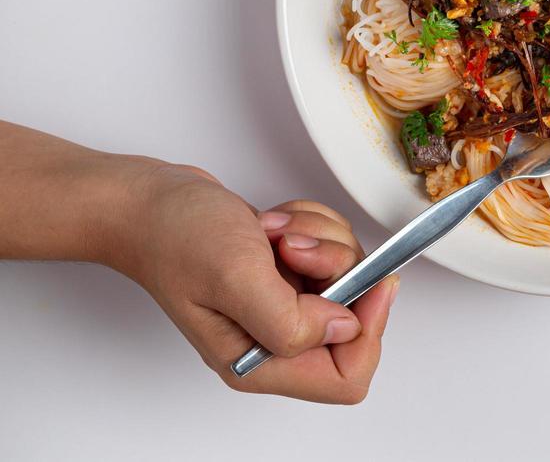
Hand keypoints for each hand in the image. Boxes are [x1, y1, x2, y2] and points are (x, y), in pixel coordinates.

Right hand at [114, 162, 395, 403]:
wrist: (150, 202)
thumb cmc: (175, 238)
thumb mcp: (234, 278)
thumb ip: (291, 320)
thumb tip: (345, 328)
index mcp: (258, 362)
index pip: (346, 377)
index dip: (368, 330)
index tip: (369, 281)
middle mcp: (273, 340)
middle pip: (355, 317)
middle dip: (337, 268)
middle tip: (293, 247)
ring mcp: (281, 305)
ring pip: (348, 274)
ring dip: (320, 239)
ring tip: (272, 232)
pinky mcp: (287, 274)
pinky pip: (331, 248)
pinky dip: (312, 226)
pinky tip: (272, 224)